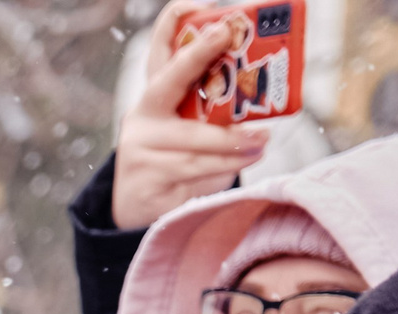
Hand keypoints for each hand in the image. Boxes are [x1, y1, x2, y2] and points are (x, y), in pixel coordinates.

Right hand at [111, 0, 275, 230]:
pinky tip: (246, 159)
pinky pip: (197, 170)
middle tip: (227, 34)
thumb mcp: (189, 128)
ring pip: (197, 139)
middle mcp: (142, 115)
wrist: (136, 209)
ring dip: (235, 140)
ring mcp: (141, 147)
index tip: (203, 5)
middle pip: (169, 78)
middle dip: (197, 52)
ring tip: (262, 139)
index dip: (175, 22)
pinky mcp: (149, 179)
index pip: (161, 50)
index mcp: (154, 95)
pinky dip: (227, 166)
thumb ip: (212, 110)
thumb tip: (261, 94)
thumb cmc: (174, 159)